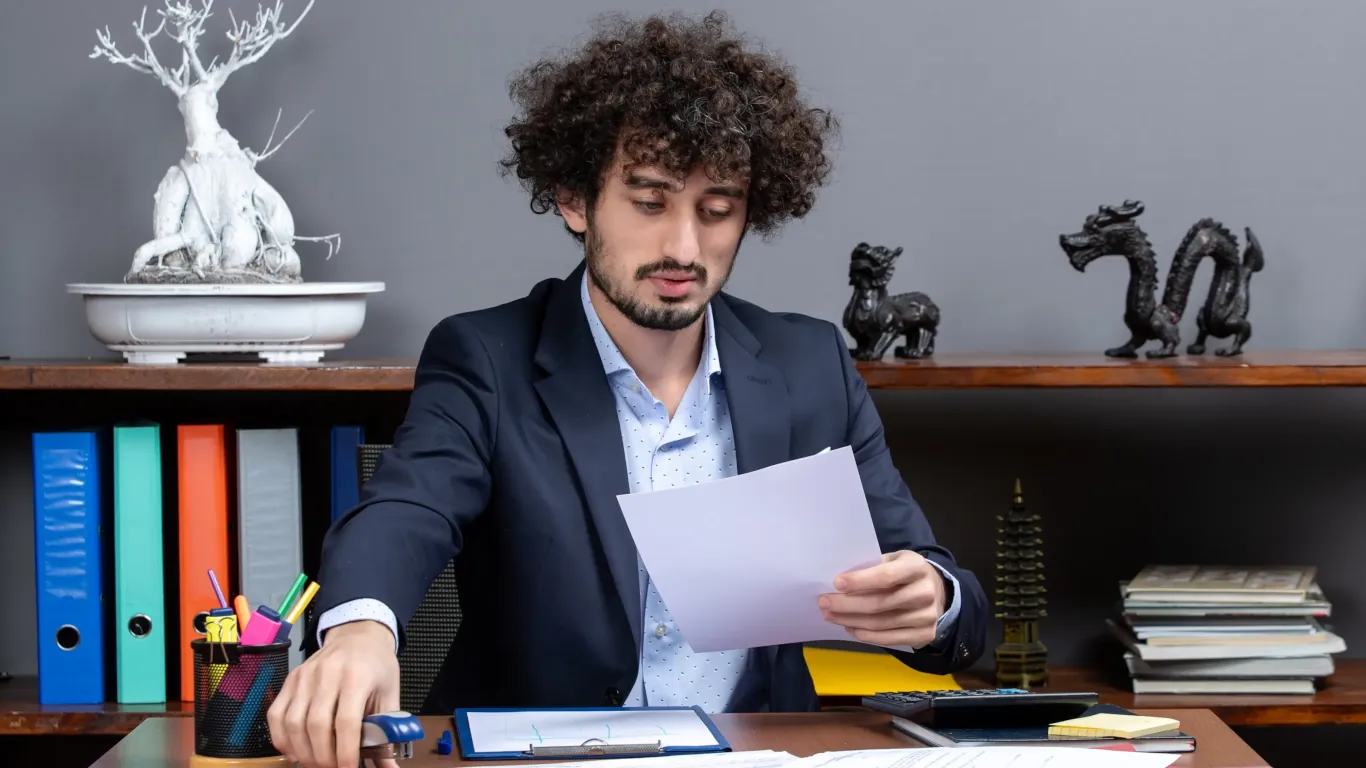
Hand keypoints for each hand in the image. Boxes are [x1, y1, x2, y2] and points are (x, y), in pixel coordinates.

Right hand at [268, 620, 400, 767]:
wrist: (358, 635)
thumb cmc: (377, 666)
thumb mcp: (390, 694)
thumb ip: (388, 733)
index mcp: (358, 676)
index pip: (346, 721)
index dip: (346, 752)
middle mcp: (327, 674)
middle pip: (316, 725)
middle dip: (323, 757)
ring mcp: (305, 676)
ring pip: (293, 723)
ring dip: (303, 752)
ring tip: (317, 764)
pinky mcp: (290, 680)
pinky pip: (276, 715)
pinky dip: (281, 739)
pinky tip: (295, 752)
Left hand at [819, 550, 946, 647]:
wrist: (936, 590)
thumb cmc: (904, 573)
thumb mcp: (893, 560)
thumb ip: (872, 567)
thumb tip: (840, 582)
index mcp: (916, 567)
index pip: (885, 576)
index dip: (860, 581)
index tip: (836, 583)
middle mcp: (925, 592)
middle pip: (879, 604)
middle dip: (847, 604)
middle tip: (824, 603)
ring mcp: (927, 616)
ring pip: (881, 623)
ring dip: (851, 621)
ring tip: (831, 616)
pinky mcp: (925, 635)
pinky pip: (889, 639)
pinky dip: (866, 635)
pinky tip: (850, 628)